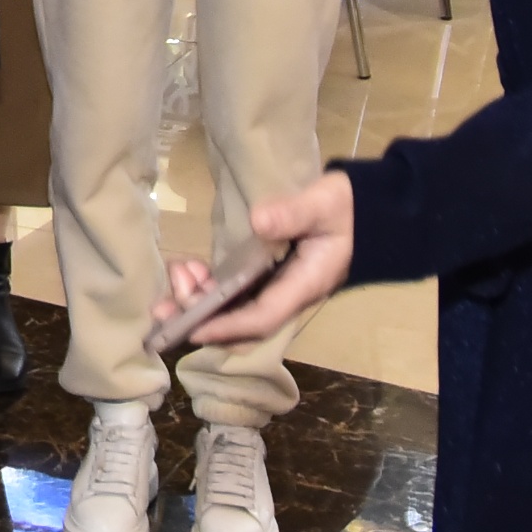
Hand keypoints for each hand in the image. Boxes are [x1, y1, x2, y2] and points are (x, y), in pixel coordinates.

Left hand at [152, 170, 355, 349]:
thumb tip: (259, 222)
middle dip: (201, 319)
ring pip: (234, 311)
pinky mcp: (269, 279)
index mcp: (304, 286)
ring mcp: (278, 290)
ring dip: (200, 302)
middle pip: (241, 324)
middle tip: (164, 306)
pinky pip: (235, 295)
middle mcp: (288, 296)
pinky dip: (209, 289)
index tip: (192, 327)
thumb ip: (294, 213)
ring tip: (178, 273)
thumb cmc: (347, 209)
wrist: (367, 213)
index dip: (227, 326)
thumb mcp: (325, 204)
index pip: (263, 317)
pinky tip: (191, 269)